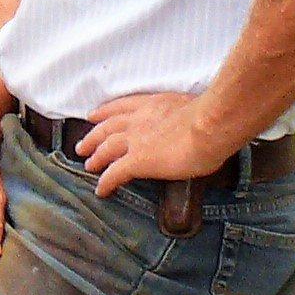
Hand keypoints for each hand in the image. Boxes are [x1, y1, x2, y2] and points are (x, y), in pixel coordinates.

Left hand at [78, 91, 228, 197]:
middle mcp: (138, 119)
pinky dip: (105, 182)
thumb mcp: (192, 107)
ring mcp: (135, 140)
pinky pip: (114, 173)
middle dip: (93, 136)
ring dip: (95, 157)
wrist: (210, 125)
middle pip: (107, 127)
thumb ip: (183, 115)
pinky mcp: (137, 161)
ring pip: (106, 148)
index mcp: (152, 104)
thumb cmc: (212, 116)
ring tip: (88, 166)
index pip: (121, 106)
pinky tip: (101, 190)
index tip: (94, 115)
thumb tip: (193, 125)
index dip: (105, 112)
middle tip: (82, 145)